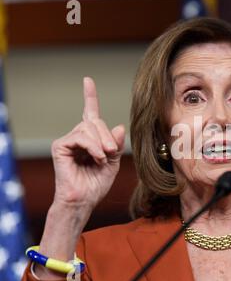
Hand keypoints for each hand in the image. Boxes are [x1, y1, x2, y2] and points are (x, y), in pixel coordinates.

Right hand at [51, 77, 125, 217]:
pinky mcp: (60, 146)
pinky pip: (81, 136)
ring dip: (101, 142)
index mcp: (90, 139)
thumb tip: (119, 126)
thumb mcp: (113, 162)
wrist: (84, 200)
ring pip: (88, 127)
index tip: (87, 80)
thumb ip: (116, 145)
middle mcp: (78, 136)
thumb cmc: (97, 184)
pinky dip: (92, 146)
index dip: (89, 96)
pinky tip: (96, 157)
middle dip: (107, 136)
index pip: (90, 113)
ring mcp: (67, 140)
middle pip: (95, 121)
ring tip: (103, 157)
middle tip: (111, 152)